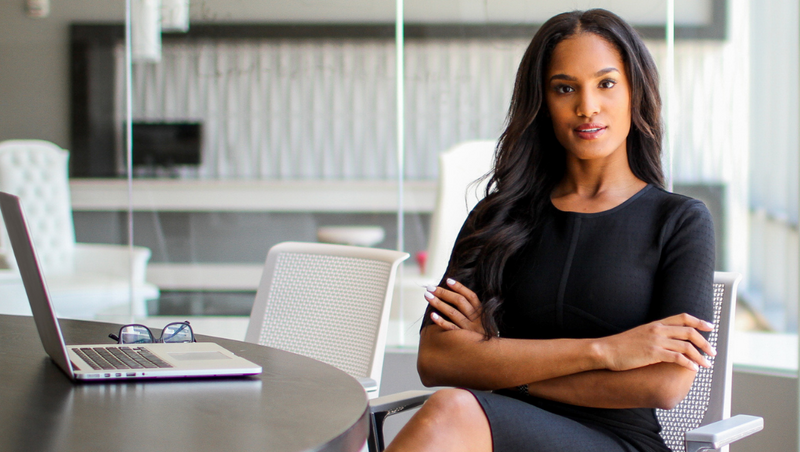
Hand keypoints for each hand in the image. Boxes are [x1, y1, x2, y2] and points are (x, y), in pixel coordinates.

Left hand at [425, 278, 484, 335]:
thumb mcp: (483, 322)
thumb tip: (454, 295)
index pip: (471, 296)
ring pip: (453, 313)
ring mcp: (469, 330)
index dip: (460, 287)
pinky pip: (451, 329)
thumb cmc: (481, 337)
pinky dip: (441, 322)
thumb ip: (472, 311)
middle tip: (430, 287)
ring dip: (439, 303)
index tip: (448, 280)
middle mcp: (476, 320)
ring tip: (428, 296)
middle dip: (443, 293)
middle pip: (459, 302)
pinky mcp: (463, 341)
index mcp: (482, 313)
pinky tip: (432, 315)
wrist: (491, 358)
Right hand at [597, 313, 715, 371]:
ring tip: (706, 364)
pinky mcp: (653, 354)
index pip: (683, 317)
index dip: (699, 321)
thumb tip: (667, 341)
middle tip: (713, 351)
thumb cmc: (621, 345)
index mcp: (656, 324)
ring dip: (700, 356)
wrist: (606, 350)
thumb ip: (654, 334)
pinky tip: (693, 369)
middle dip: (705, 342)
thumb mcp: (640, 334)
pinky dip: (688, 363)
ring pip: (686, 346)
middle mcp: (658, 330)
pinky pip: (677, 358)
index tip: (710, 327)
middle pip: (689, 332)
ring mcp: (656, 341)